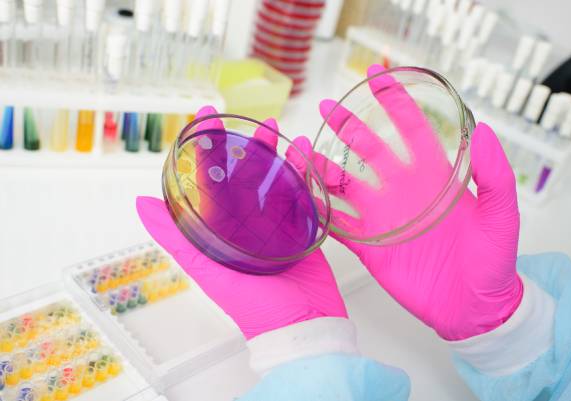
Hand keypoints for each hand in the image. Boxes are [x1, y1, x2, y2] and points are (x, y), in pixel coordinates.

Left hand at [136, 106, 346, 339]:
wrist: (304, 328)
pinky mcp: (305, 226)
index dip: (208, 147)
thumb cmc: (255, 308)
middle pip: (246, 173)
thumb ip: (176, 239)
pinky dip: (305, 169)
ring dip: (276, 151)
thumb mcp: (208, 271)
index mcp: (224, 229)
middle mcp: (250, 222)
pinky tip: (304, 151)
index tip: (206, 117)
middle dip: (247, 143)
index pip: (212, 179)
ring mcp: (279, 222)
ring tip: (279, 129)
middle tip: (250, 118)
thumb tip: (141, 204)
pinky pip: (305, 190)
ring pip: (275, 177)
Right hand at [314, 65, 522, 339]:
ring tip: (304, 147)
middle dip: (348, 126)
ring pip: (345, 183)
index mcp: (433, 177)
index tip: (377, 74)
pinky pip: (338, 223)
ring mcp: (382, 218)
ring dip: (324, 165)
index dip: (394, 100)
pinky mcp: (369, 247)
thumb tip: (484, 131)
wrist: (474, 308)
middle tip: (329, 106)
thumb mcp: (502, 215)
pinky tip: (303, 194)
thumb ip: (494, 175)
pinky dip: (320, 208)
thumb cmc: (494, 261)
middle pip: (368, 149)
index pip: (409, 128)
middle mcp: (402, 191)